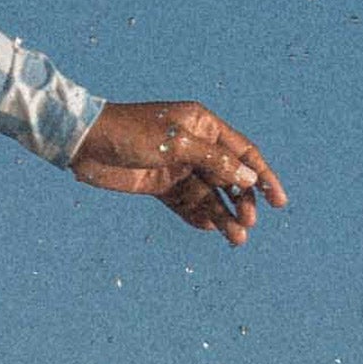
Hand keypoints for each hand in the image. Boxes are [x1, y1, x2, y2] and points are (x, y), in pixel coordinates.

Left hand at [69, 100, 286, 247]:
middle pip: (230, 177)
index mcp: (202, 125)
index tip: (279, 203)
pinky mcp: (160, 185)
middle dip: (242, 201)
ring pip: (209, 195)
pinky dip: (199, 216)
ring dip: (223, 215)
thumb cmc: (129, 132)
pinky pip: (187, 204)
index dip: (263, 176)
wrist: (84, 142)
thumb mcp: (176, 144)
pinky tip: (209, 228)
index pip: (243, 153)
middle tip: (247, 224)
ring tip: (234, 238)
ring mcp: (177, 167)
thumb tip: (248, 177)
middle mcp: (194, 146)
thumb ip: (214, 160)